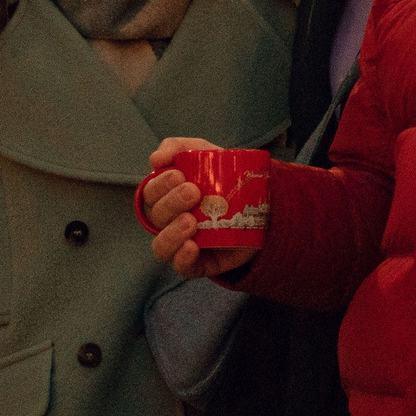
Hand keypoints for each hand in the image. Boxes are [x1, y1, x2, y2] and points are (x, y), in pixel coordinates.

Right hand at [140, 138, 254, 279]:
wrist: (265, 204)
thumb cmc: (226, 178)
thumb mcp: (206, 154)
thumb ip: (180, 147)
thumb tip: (155, 159)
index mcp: (167, 196)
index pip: (151, 192)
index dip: (159, 185)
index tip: (179, 174)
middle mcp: (170, 222)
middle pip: (157, 216)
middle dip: (172, 203)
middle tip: (194, 192)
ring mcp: (183, 244)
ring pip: (162, 246)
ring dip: (172, 233)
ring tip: (191, 221)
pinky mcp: (199, 263)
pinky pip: (182, 268)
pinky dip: (182, 258)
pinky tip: (192, 246)